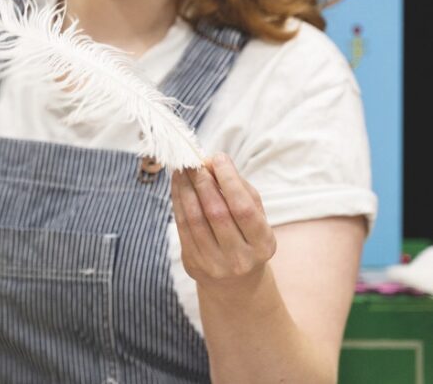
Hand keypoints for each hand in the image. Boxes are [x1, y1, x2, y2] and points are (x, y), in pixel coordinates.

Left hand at [171, 153, 276, 291]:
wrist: (235, 283)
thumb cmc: (247, 238)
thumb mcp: (255, 217)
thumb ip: (240, 189)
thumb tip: (214, 161)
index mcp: (263, 244)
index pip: (243, 209)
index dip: (229, 181)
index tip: (217, 158)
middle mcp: (240, 258)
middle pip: (216, 213)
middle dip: (203, 182)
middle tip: (194, 161)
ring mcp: (215, 264)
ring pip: (195, 218)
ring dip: (186, 189)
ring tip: (183, 169)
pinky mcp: (193, 263)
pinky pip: (181, 226)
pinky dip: (178, 201)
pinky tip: (177, 185)